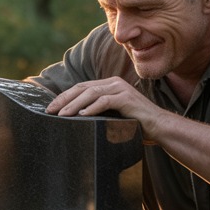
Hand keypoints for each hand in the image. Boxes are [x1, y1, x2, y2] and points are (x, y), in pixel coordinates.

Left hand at [46, 77, 166, 139]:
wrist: (159, 126)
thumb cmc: (134, 124)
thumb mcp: (111, 114)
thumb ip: (97, 111)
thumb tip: (72, 118)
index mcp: (108, 85)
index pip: (81, 87)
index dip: (64, 97)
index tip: (51, 108)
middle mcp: (114, 83)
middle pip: (83, 88)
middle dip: (64, 99)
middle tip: (50, 111)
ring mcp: (121, 89)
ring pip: (91, 93)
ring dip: (74, 105)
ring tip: (62, 115)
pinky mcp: (127, 98)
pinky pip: (105, 101)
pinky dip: (92, 108)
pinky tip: (82, 115)